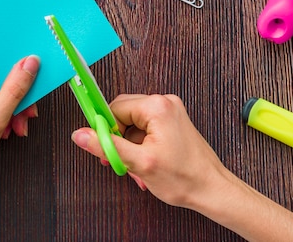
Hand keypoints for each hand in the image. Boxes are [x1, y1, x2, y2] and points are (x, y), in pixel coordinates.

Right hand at [71, 94, 292, 240]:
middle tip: (116, 161)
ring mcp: (169, 112)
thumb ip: (107, 145)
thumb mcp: (139, 163)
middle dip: (117, 139)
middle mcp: (164, 103)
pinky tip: (144, 163)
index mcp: (157, 107)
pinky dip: (139, 145)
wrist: (212, 189)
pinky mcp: (172, 122)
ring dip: (128, 145)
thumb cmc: (184, 178)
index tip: (101, 146)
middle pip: (123, 113)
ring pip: (133, 123)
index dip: (106, 129)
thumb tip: (80, 134)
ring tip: (135, 168)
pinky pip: (145, 128)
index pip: (116, 107)